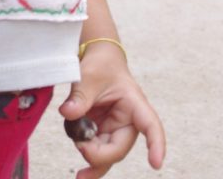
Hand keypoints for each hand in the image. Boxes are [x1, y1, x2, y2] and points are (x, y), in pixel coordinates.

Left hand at [59, 43, 165, 177]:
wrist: (97, 60)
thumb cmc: (102, 65)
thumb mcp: (90, 75)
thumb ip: (80, 95)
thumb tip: (67, 113)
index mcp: (134, 103)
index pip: (150, 125)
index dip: (155, 145)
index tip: (155, 163)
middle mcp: (127, 122)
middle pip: (119, 149)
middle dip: (99, 155)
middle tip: (80, 146)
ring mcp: (114, 130)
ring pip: (106, 156)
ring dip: (90, 156)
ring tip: (76, 143)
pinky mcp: (101, 134)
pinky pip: (95, 151)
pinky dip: (86, 152)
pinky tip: (79, 157)